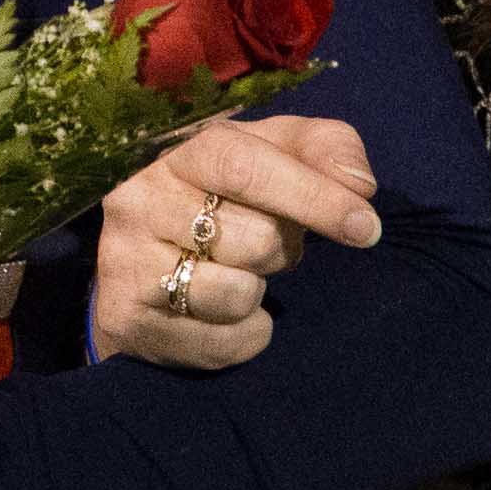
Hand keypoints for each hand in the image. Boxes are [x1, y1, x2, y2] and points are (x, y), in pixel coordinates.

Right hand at [88, 114, 379, 370]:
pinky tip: (222, 313)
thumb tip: (358, 186)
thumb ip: (324, 148)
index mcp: (173, 153)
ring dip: (257, 292)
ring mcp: (125, 262)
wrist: (147, 254)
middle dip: (283, 250)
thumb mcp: (273, 152)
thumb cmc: (227, 196)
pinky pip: (224, 342)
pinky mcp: (128, 319)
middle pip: (252, 238)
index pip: (242, 167)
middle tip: (266, 243)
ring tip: (235, 273)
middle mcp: (135, 202)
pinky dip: (245, 335)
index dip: (312, 197)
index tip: (365, 228)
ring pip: (235, 294)